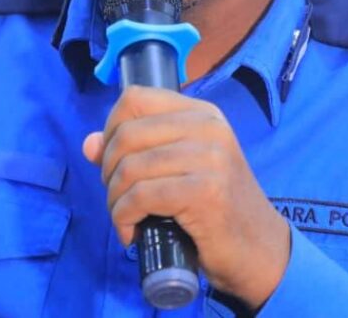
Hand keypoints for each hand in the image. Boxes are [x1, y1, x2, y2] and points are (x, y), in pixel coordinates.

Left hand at [83, 85, 289, 309]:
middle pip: (127, 134)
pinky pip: (141, 197)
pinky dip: (124, 218)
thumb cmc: (215, 209)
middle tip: (118, 198)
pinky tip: (131, 233)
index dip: (111, 128)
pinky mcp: (205, 191)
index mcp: (201, 113)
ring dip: (115, 200)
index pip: (136, 98)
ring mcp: (210, 157)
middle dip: (108, 171)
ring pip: (130, 168)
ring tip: (124, 219)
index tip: (114, 161)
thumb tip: (89, 144)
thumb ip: (137, 151)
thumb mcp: (178, 170)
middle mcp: (208, 127)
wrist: (258, 249)